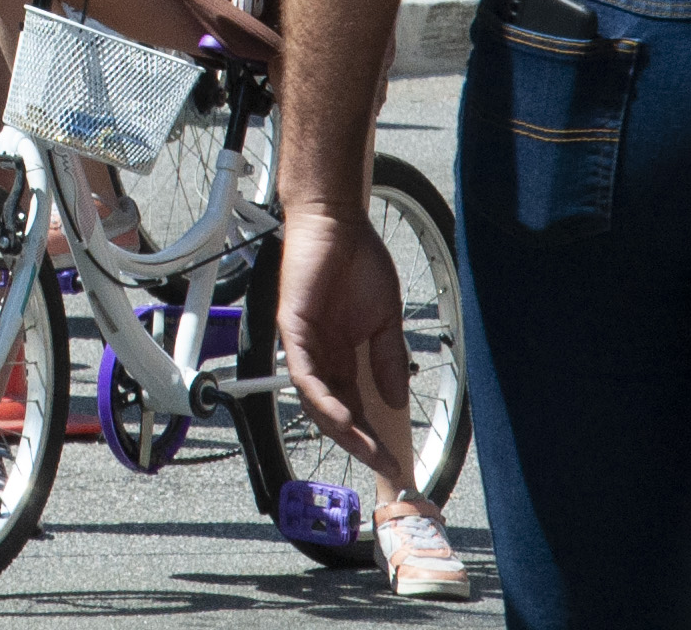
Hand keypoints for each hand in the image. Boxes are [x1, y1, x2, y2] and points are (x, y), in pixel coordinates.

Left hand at [274, 199, 417, 477]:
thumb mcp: (386, 320)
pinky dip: (323, 400)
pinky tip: (345, 419)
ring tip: (371, 451)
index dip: (373, 435)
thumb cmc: (359, 264)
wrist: (338, 223)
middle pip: (335, 412)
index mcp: (341, 355)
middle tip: (386, 467)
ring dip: (344, 430)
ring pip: (317, 402)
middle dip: (361, 443)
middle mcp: (320, 356)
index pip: (354, 406)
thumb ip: (390, 360)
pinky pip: (304, 375)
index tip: (395, 459)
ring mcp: (304, 345)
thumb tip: (398, 399)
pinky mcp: (292, 330)